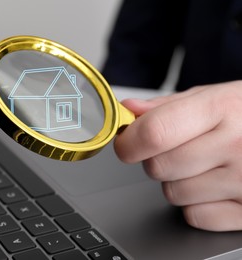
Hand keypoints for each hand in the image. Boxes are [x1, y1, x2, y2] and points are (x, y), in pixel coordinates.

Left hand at [114, 80, 241, 230]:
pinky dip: (198, 204)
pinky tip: (217, 185)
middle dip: (157, 159)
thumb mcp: (214, 97)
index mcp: (222, 109)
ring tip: (206, 164)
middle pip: (158, 167)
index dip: (129, 141)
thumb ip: (168, 106)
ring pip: (173, 194)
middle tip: (180, 149)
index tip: (126, 143)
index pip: (155, 133)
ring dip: (178, 182)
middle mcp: (237, 145)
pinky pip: (196, 216)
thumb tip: (129, 110)